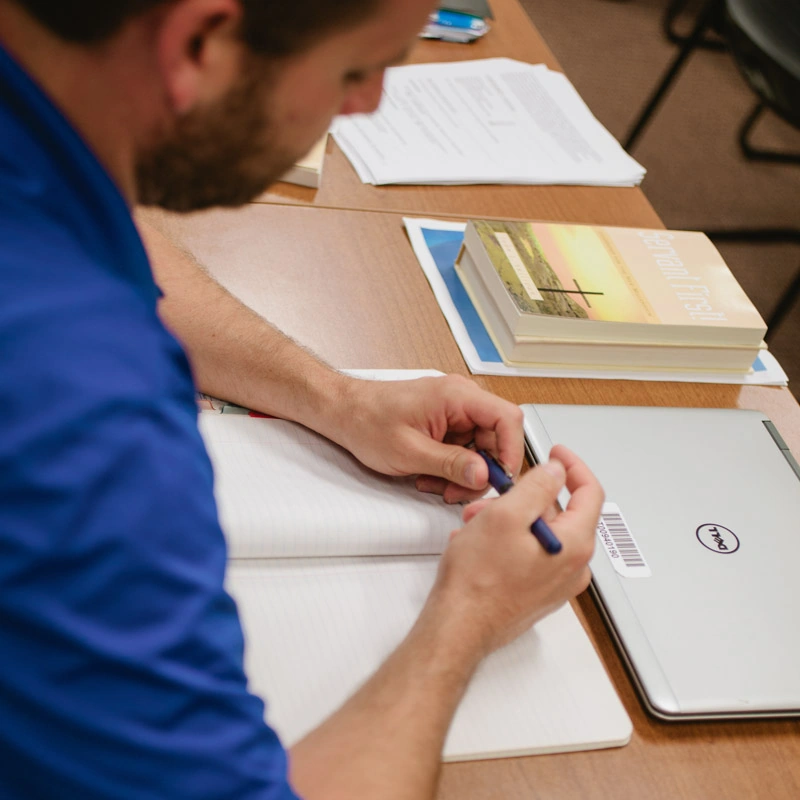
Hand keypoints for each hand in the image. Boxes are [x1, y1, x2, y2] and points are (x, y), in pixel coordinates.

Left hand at [327, 374, 524, 502]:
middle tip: (458, 490)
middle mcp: (460, 399)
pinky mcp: (445, 422)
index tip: (501, 478)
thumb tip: (484, 474)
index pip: (507, 419)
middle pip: (496, 438)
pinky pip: (463, 449)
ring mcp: (453, 410)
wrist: (344, 412)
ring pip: (479, 448)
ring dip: (462, 472)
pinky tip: (429, 474)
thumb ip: (451, 464)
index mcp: (457, 396)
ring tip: (434, 482)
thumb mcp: (410, 451)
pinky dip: (450, 467)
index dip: (511, 451)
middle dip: (480, 470)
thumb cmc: (367, 421)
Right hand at [426, 445, 602, 657]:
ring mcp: (556, 583)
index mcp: (574, 545)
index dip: (572, 467)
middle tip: (497, 494)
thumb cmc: (477, 582)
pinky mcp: (537, 592)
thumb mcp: (505, 515)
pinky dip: (509, 539)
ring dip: (511, 518)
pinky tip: (481, 541)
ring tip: (478, 522)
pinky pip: (531, 553)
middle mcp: (572, 567)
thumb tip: (555, 472)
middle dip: (525, 497)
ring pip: (541, 532)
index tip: (556, 454)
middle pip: (559, 512)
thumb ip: (536, 486)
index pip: (590, 493)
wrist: (459, 627)